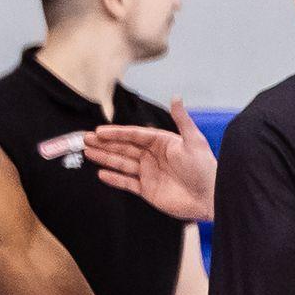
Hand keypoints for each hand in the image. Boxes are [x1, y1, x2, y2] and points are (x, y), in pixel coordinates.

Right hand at [81, 98, 214, 222]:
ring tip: (87, 153)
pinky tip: (101, 173)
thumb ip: (182, 120)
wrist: (209, 197)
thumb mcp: (194, 141)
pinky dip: (114, 179)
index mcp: (163, 143)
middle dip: (105, 144)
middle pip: (124, 148)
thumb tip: (176, 97)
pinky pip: (126, 183)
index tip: (99, 131)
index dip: (117, 133)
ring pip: (122, 163)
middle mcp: (154, 156)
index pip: (135, 135)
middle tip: (85, 139)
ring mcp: (149, 173)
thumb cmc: (205, 168)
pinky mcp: (147, 190)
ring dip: (105, 158)